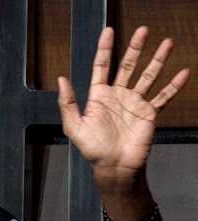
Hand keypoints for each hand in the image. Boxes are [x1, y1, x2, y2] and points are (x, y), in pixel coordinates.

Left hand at [57, 26, 189, 180]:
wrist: (114, 167)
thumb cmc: (93, 149)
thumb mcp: (74, 126)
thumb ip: (68, 103)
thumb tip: (61, 79)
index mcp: (99, 96)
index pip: (102, 66)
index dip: (104, 48)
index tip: (109, 31)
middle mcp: (118, 96)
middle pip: (128, 66)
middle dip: (135, 47)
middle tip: (143, 30)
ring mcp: (135, 103)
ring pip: (148, 76)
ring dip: (158, 60)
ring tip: (167, 43)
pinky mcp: (149, 113)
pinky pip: (163, 96)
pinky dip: (173, 85)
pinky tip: (183, 73)